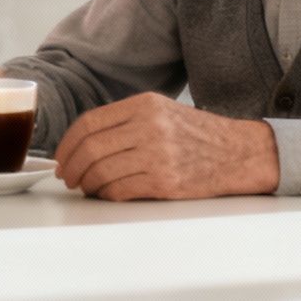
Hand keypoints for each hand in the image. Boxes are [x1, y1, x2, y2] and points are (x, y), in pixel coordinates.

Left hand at [52, 93, 279, 200]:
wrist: (239, 153)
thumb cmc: (197, 135)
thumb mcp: (161, 112)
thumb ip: (125, 121)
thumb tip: (82, 143)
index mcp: (144, 105)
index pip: (90, 123)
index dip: (68, 144)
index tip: (62, 157)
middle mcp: (149, 126)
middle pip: (91, 149)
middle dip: (72, 167)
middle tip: (68, 177)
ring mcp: (158, 155)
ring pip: (101, 172)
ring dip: (88, 184)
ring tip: (88, 187)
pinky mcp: (165, 182)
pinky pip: (120, 190)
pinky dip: (107, 195)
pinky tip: (107, 194)